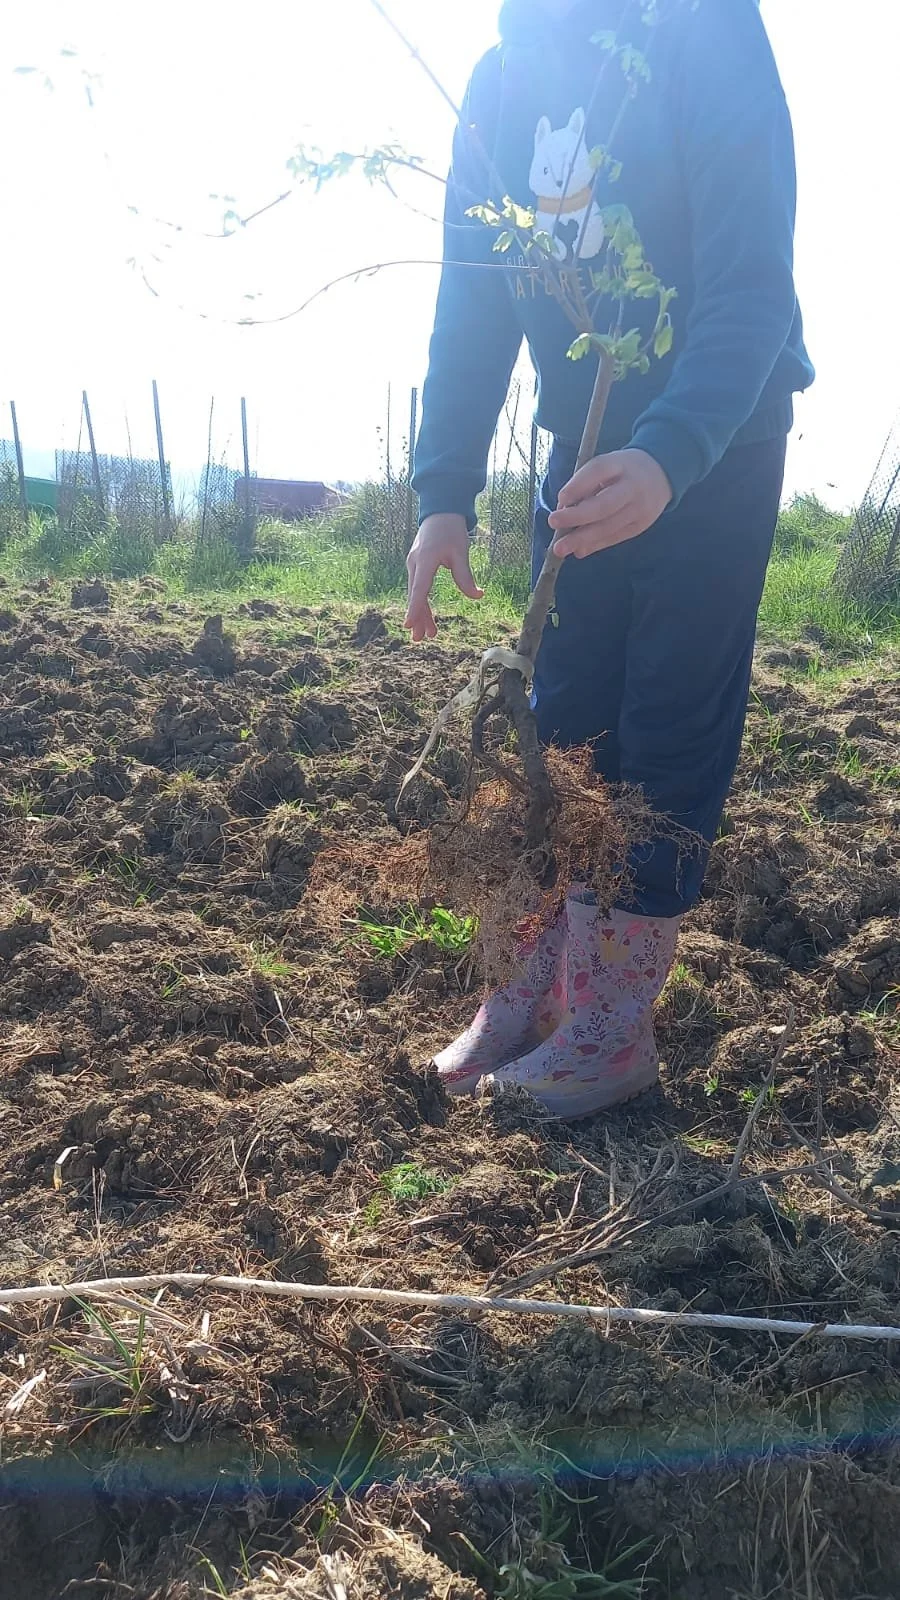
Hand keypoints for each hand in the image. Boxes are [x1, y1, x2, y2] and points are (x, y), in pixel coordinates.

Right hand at [405, 513, 483, 640]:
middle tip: (420, 639)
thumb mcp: (461, 552)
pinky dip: (421, 602)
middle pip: (416, 595)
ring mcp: (414, 565)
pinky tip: (426, 615)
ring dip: (421, 612)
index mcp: (425, 561)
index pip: (419, 589)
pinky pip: (418, 587)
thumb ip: (465, 576)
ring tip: (428, 633)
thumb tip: (477, 596)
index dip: (414, 608)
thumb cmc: (450, 529)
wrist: (439, 511)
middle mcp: (415, 564)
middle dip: (418, 618)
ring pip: (416, 593)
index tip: (408, 624)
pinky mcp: (417, 565)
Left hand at [548, 449, 672, 558]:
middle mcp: (632, 486)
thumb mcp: (607, 465)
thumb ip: (585, 483)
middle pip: (604, 504)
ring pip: (608, 526)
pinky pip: (615, 537)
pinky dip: (595, 545)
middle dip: (577, 516)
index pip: (598, 471)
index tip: (561, 498)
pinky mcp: (641, 525)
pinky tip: (579, 551)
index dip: (579, 485)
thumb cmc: (622, 470)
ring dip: (582, 539)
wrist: (661, 474)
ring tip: (561, 549)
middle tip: (553, 522)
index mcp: (620, 464)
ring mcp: (639, 508)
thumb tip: (563, 508)